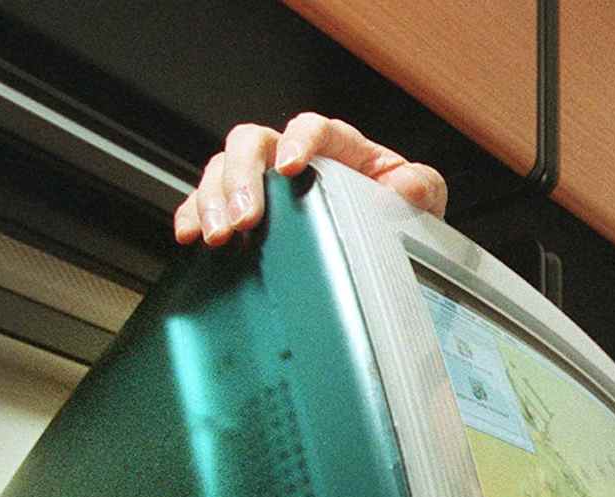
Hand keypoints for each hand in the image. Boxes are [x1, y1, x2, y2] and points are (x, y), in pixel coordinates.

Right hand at [173, 113, 447, 245]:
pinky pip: (207, 201)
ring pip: (223, 169)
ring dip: (213, 199)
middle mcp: (296, 156)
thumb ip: (422, 187)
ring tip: (218, 235)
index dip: (298, 141)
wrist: (390, 250)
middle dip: (242, 177)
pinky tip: (190, 235)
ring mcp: (266, 182)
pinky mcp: (246, 209)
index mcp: (341, 147)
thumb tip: (406, 184)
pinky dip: (193, 213)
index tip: (290, 169)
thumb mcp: (424, 201)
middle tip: (244, 218)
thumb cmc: (402, 216)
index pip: (313, 127)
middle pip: (254, 143)